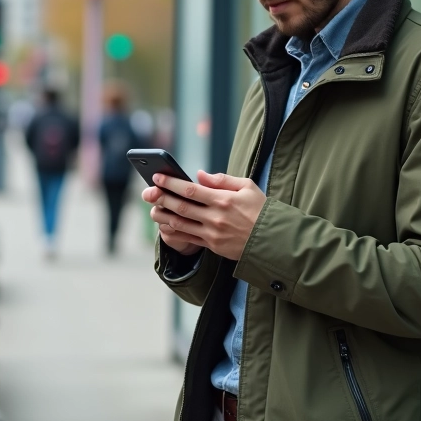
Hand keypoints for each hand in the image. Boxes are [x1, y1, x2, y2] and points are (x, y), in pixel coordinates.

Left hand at [141, 170, 265, 260]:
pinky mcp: (212, 245)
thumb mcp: (247, 187)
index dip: (171, 183)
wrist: (272, 240)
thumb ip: (222, 180)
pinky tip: (165, 224)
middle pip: (181, 206)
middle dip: (161, 198)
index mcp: (224, 200)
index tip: (158, 177)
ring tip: (152, 208)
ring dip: (163, 215)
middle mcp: (215, 217)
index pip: (191, 190)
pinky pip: (187, 238)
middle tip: (148, 192)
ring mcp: (212, 233)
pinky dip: (173, 231)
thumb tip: (201, 174)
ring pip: (180, 224)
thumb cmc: (261, 210)